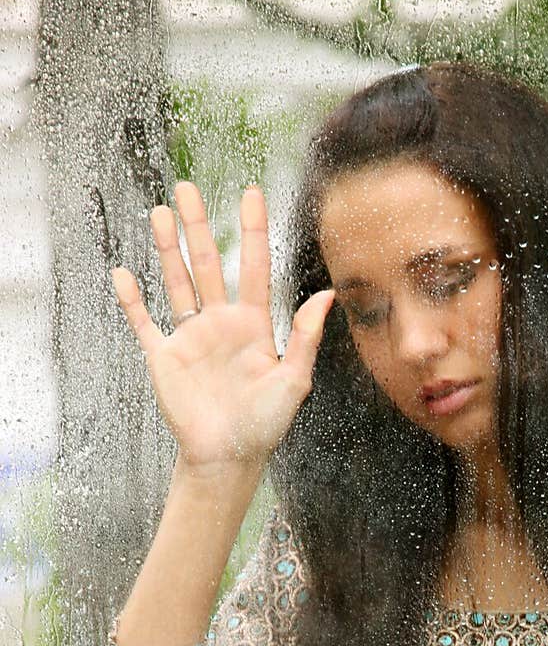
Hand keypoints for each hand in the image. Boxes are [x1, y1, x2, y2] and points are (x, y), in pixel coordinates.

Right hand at [111, 181, 334, 473]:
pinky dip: (132, 301)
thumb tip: (328, 294)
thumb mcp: (294, 381)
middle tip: (188, 188)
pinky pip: (145, 323)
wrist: (228, 457)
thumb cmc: (265, 425)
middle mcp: (221, 324)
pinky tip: (122, 274)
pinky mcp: (165, 358)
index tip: (252, 193)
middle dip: (199, 225)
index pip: (255, 267)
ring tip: (160, 212)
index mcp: (255, 326)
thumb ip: (306, 337)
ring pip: (178, 282)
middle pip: (210, 264)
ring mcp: (191, 338)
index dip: (254, 231)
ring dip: (168, 249)